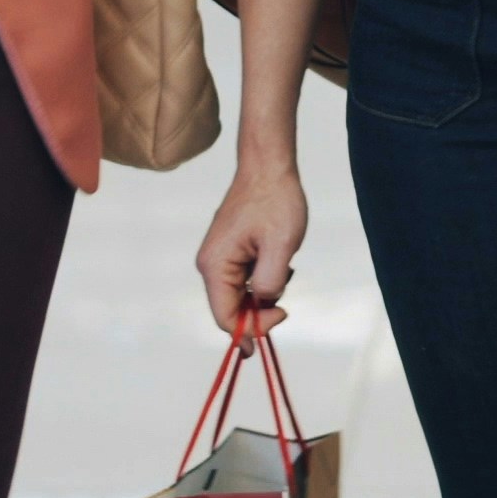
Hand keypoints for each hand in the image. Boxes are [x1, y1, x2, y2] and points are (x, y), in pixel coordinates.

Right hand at [196, 159, 307, 337]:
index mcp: (216, 265)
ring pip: (239, 295)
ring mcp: (220, 257)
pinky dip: (263, 279)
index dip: (250, 329)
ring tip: (284, 268)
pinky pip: (244, 279)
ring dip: (263, 294)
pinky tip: (279, 262)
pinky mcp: (230, 251)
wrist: (268, 167)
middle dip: (258, 313)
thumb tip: (263, 304)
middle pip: (230, 309)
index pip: (225, 316)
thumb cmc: (274, 200)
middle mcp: (211, 264)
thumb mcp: (280, 246)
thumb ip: (270, 282)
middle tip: (285, 305)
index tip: (280, 319)